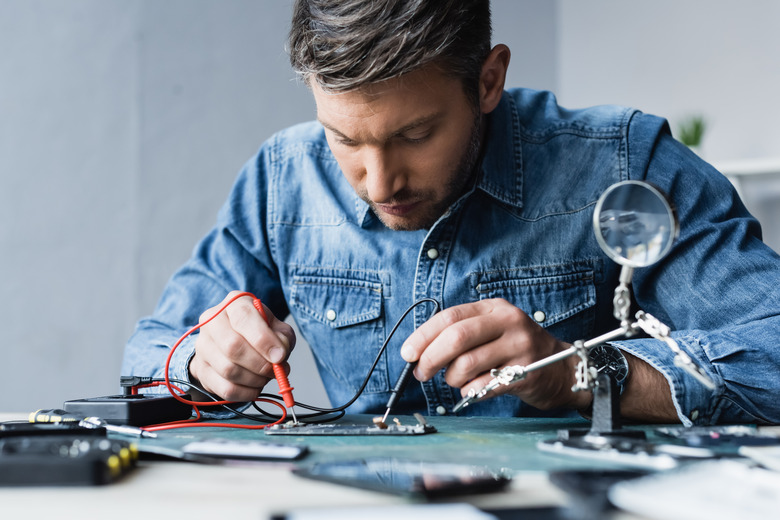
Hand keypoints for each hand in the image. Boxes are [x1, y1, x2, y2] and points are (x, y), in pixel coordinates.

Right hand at [189, 291, 295, 400]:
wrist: (232, 341)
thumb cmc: (258, 331)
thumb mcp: (276, 327)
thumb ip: (282, 337)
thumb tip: (279, 355)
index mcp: (234, 303)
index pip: (244, 318)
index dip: (263, 340)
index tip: (280, 356)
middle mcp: (212, 321)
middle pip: (233, 346)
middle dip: (260, 364)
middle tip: (275, 371)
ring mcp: (203, 345)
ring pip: (228, 370)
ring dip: (254, 379)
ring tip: (266, 377)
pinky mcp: (200, 369)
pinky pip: (224, 388)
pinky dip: (245, 393)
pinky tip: (255, 387)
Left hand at [400, 298, 589, 410]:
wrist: (563, 368)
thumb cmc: (516, 350)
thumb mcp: (493, 329)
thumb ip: (461, 333)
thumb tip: (419, 351)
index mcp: (494, 308)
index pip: (450, 317)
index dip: (423, 336)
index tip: (408, 353)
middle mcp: (508, 322)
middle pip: (456, 338)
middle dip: (431, 358)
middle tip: (421, 372)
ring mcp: (519, 347)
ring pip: (467, 364)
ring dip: (452, 378)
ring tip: (457, 381)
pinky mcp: (525, 373)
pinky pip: (483, 386)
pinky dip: (470, 392)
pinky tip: (474, 389)